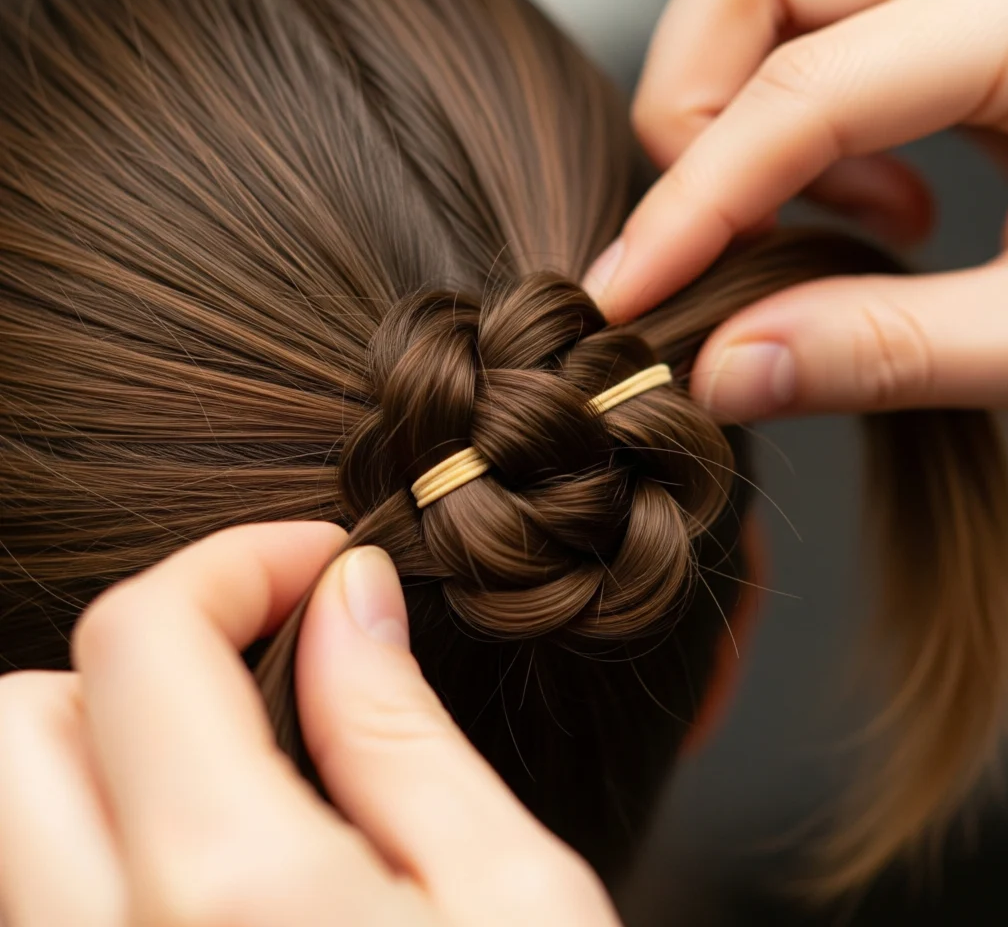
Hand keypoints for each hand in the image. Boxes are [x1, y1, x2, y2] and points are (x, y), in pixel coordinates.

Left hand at [0, 523, 618, 926]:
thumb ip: (400, 728)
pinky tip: (232, 864)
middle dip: (145, 650)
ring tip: (260, 759)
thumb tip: (352, 595)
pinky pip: (49, 907)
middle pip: (18, 723)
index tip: (322, 562)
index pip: (140, 641)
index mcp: (229, 901)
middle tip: (273, 656)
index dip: (234, 562)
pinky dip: (115, 844)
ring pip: (14, 824)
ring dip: (118, 749)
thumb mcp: (512, 896)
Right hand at [584, 0, 1007, 420]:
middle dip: (699, 98)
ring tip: (836, 207)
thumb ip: (890, 348)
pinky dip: (804, 79)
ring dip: (749, 82)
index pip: (808, 91)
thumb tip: (725, 371)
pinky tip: (881, 178)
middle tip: (743, 224)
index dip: (691, 202)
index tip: (628, 292)